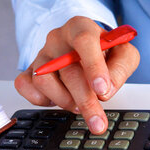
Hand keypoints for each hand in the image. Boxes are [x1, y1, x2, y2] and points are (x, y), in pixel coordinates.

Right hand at [14, 16, 139, 133]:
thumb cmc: (105, 50)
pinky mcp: (29, 70)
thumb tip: (107, 89)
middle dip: (86, 101)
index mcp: (81, 27)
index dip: (94, 66)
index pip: (84, 41)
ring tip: (80, 105)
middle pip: (68, 70)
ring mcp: (41, 55)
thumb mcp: (124, 53)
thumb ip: (121, 67)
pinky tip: (59, 100)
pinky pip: (25, 86)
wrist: (85, 49)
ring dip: (65, 101)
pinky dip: (41, 100)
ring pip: (43, 80)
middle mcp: (58, 38)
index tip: (102, 91)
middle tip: (98, 122)